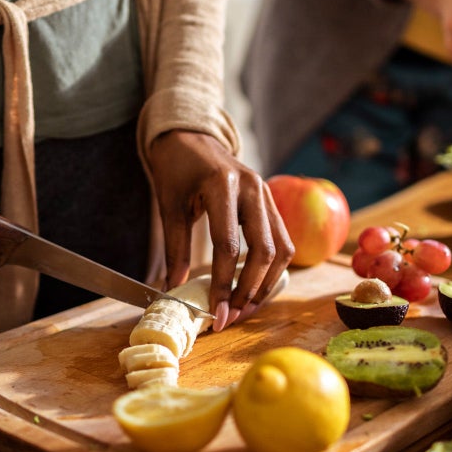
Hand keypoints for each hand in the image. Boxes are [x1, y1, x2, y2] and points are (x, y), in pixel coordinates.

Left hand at [146, 130, 293, 331]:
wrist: (191, 136)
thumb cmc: (177, 169)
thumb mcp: (170, 206)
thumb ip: (175, 249)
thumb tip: (175, 290)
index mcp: (223, 185)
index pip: (229, 246)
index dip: (223, 285)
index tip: (216, 314)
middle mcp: (253, 188)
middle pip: (264, 251)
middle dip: (249, 290)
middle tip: (232, 316)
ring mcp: (267, 193)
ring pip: (281, 249)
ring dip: (266, 283)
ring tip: (245, 307)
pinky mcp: (271, 201)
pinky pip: (282, 240)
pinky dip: (272, 268)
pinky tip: (255, 286)